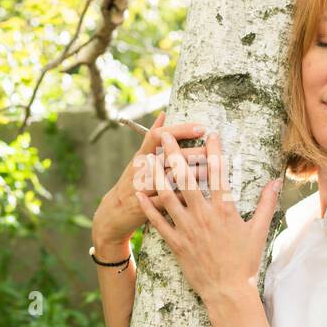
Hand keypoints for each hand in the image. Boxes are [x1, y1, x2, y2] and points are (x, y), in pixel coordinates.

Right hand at [92, 111, 211, 246]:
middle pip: (167, 157)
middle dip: (192, 153)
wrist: (114, 212)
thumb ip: (152, 138)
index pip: (158, 136)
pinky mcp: (146, 207)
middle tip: (212, 150)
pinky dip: (182, 196)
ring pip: (168, 178)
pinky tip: (197, 195)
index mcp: (141, 155)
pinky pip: (166, 201)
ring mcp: (142, 188)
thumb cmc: (132, 181)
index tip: (201, 128)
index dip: (180, 130)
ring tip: (210, 170)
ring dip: (190, 174)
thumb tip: (164, 114)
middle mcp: (141, 169)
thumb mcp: (138, 158)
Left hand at [134, 129, 282, 307]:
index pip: (218, 173)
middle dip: (174, 154)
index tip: (209, 134)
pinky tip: (139, 193)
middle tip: (164, 135)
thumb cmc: (245, 261)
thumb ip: (266, 204)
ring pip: (167, 196)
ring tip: (146, 158)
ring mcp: (187, 229)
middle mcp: (204, 215)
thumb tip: (275, 182)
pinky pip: (158, 222)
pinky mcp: (176, 243)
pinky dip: (147, 207)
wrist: (228, 291)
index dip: (213, 151)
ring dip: (156, 175)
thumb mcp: (259, 230)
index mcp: (224, 210)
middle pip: (186, 178)